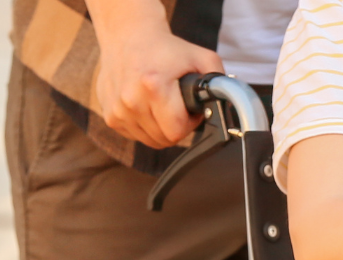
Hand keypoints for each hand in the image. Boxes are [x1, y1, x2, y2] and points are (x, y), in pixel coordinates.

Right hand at [90, 0, 222, 148]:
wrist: (127, 35)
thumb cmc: (165, 48)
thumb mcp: (201, 59)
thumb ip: (221, 84)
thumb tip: (232, 106)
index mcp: (153, 86)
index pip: (177, 132)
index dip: (189, 124)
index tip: (189, 109)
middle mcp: (131, 99)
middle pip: (164, 139)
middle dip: (176, 127)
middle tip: (177, 106)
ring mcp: (118, 110)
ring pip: (150, 141)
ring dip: (160, 128)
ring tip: (161, 103)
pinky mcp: (110, 116)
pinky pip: (136, 135)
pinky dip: (145, 126)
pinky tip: (146, 105)